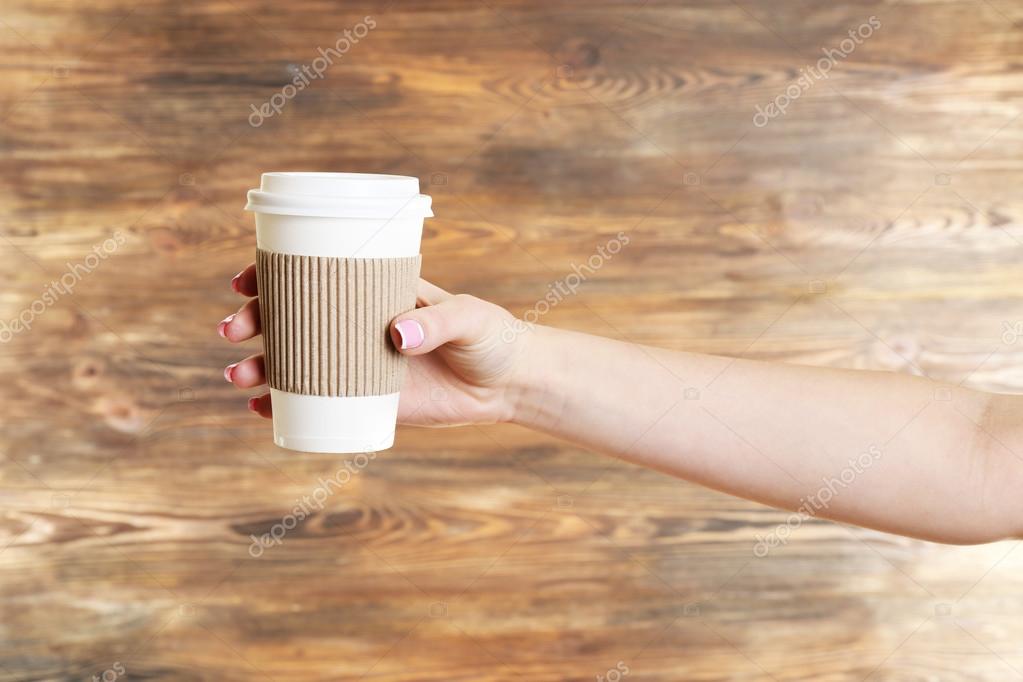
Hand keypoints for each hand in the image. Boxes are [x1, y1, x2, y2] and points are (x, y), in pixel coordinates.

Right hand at [219, 264, 532, 425]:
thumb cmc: (492, 336)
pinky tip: (260, 407)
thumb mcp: (469, 318)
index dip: (272, 273)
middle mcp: (357, 325)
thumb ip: (437, 323)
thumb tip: (396, 335)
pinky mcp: (368, 401)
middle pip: (290, 317)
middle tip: (234, 330)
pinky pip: (316, 402)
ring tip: (238, 375)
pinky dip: (283, 404)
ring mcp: (358, 363)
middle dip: (253, 320)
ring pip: (295, 359)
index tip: (246, 279)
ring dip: (258, 364)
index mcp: (373, 290)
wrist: (511, 384)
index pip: (314, 274)